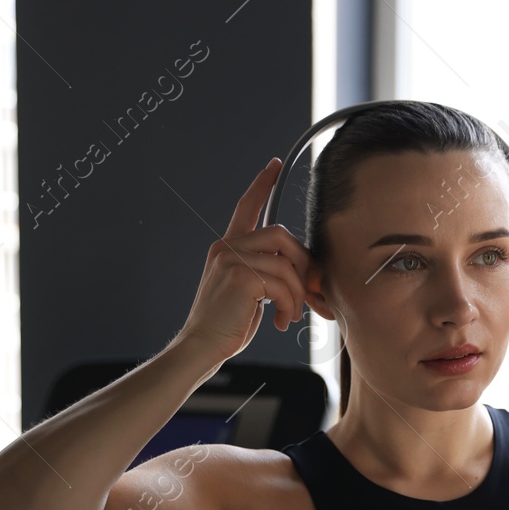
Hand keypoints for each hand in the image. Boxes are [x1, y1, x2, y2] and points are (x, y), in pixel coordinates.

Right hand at [174, 158, 311, 360]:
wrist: (202, 345)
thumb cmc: (227, 324)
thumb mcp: (249, 292)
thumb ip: (267, 274)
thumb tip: (304, 274)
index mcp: (228, 248)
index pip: (246, 206)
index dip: (261, 184)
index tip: (274, 164)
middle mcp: (226, 247)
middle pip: (281, 233)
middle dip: (302, 263)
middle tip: (307, 292)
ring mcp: (231, 259)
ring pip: (285, 262)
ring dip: (296, 293)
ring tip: (291, 315)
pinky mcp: (240, 276)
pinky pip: (281, 283)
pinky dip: (289, 305)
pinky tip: (281, 321)